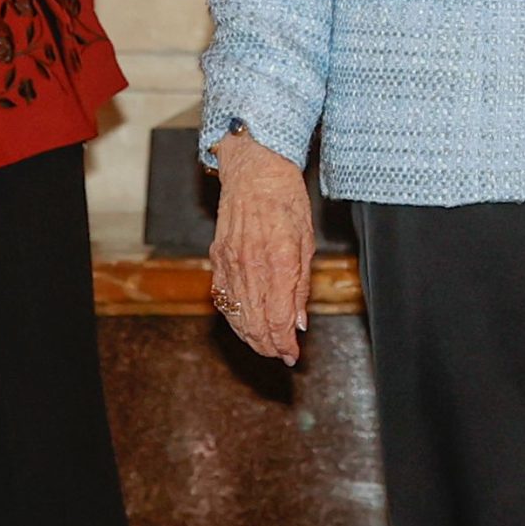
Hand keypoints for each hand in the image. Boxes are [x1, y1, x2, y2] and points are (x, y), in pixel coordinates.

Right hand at [210, 132, 314, 364]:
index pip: (278, 319)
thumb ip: (301, 285)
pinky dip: (233, 317)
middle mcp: (251, 266)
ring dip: (251, 336)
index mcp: (279, 262)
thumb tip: (300, 322)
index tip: (293, 355)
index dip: (285, 343)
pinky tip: (244, 325)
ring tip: (265, 346)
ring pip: (237, 315)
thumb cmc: (285, 199)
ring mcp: (230, 263)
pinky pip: (223, 298)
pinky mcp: (218, 258)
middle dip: (269, 345)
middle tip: (281, 355)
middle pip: (256, 323)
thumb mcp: (306, 241)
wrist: (254, 170)